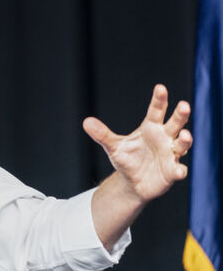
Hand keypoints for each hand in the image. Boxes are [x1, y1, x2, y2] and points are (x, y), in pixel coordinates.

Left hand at [83, 84, 191, 204]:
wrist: (132, 182)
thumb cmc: (127, 159)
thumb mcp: (113, 146)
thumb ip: (102, 134)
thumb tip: (86, 122)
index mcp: (150, 128)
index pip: (156, 111)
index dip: (159, 100)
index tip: (160, 87)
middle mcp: (164, 138)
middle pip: (175, 123)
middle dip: (180, 115)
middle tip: (184, 105)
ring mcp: (170, 154)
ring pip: (182, 144)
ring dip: (185, 140)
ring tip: (184, 135)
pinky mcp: (172, 171)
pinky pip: (178, 170)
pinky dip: (180, 170)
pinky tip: (179, 170)